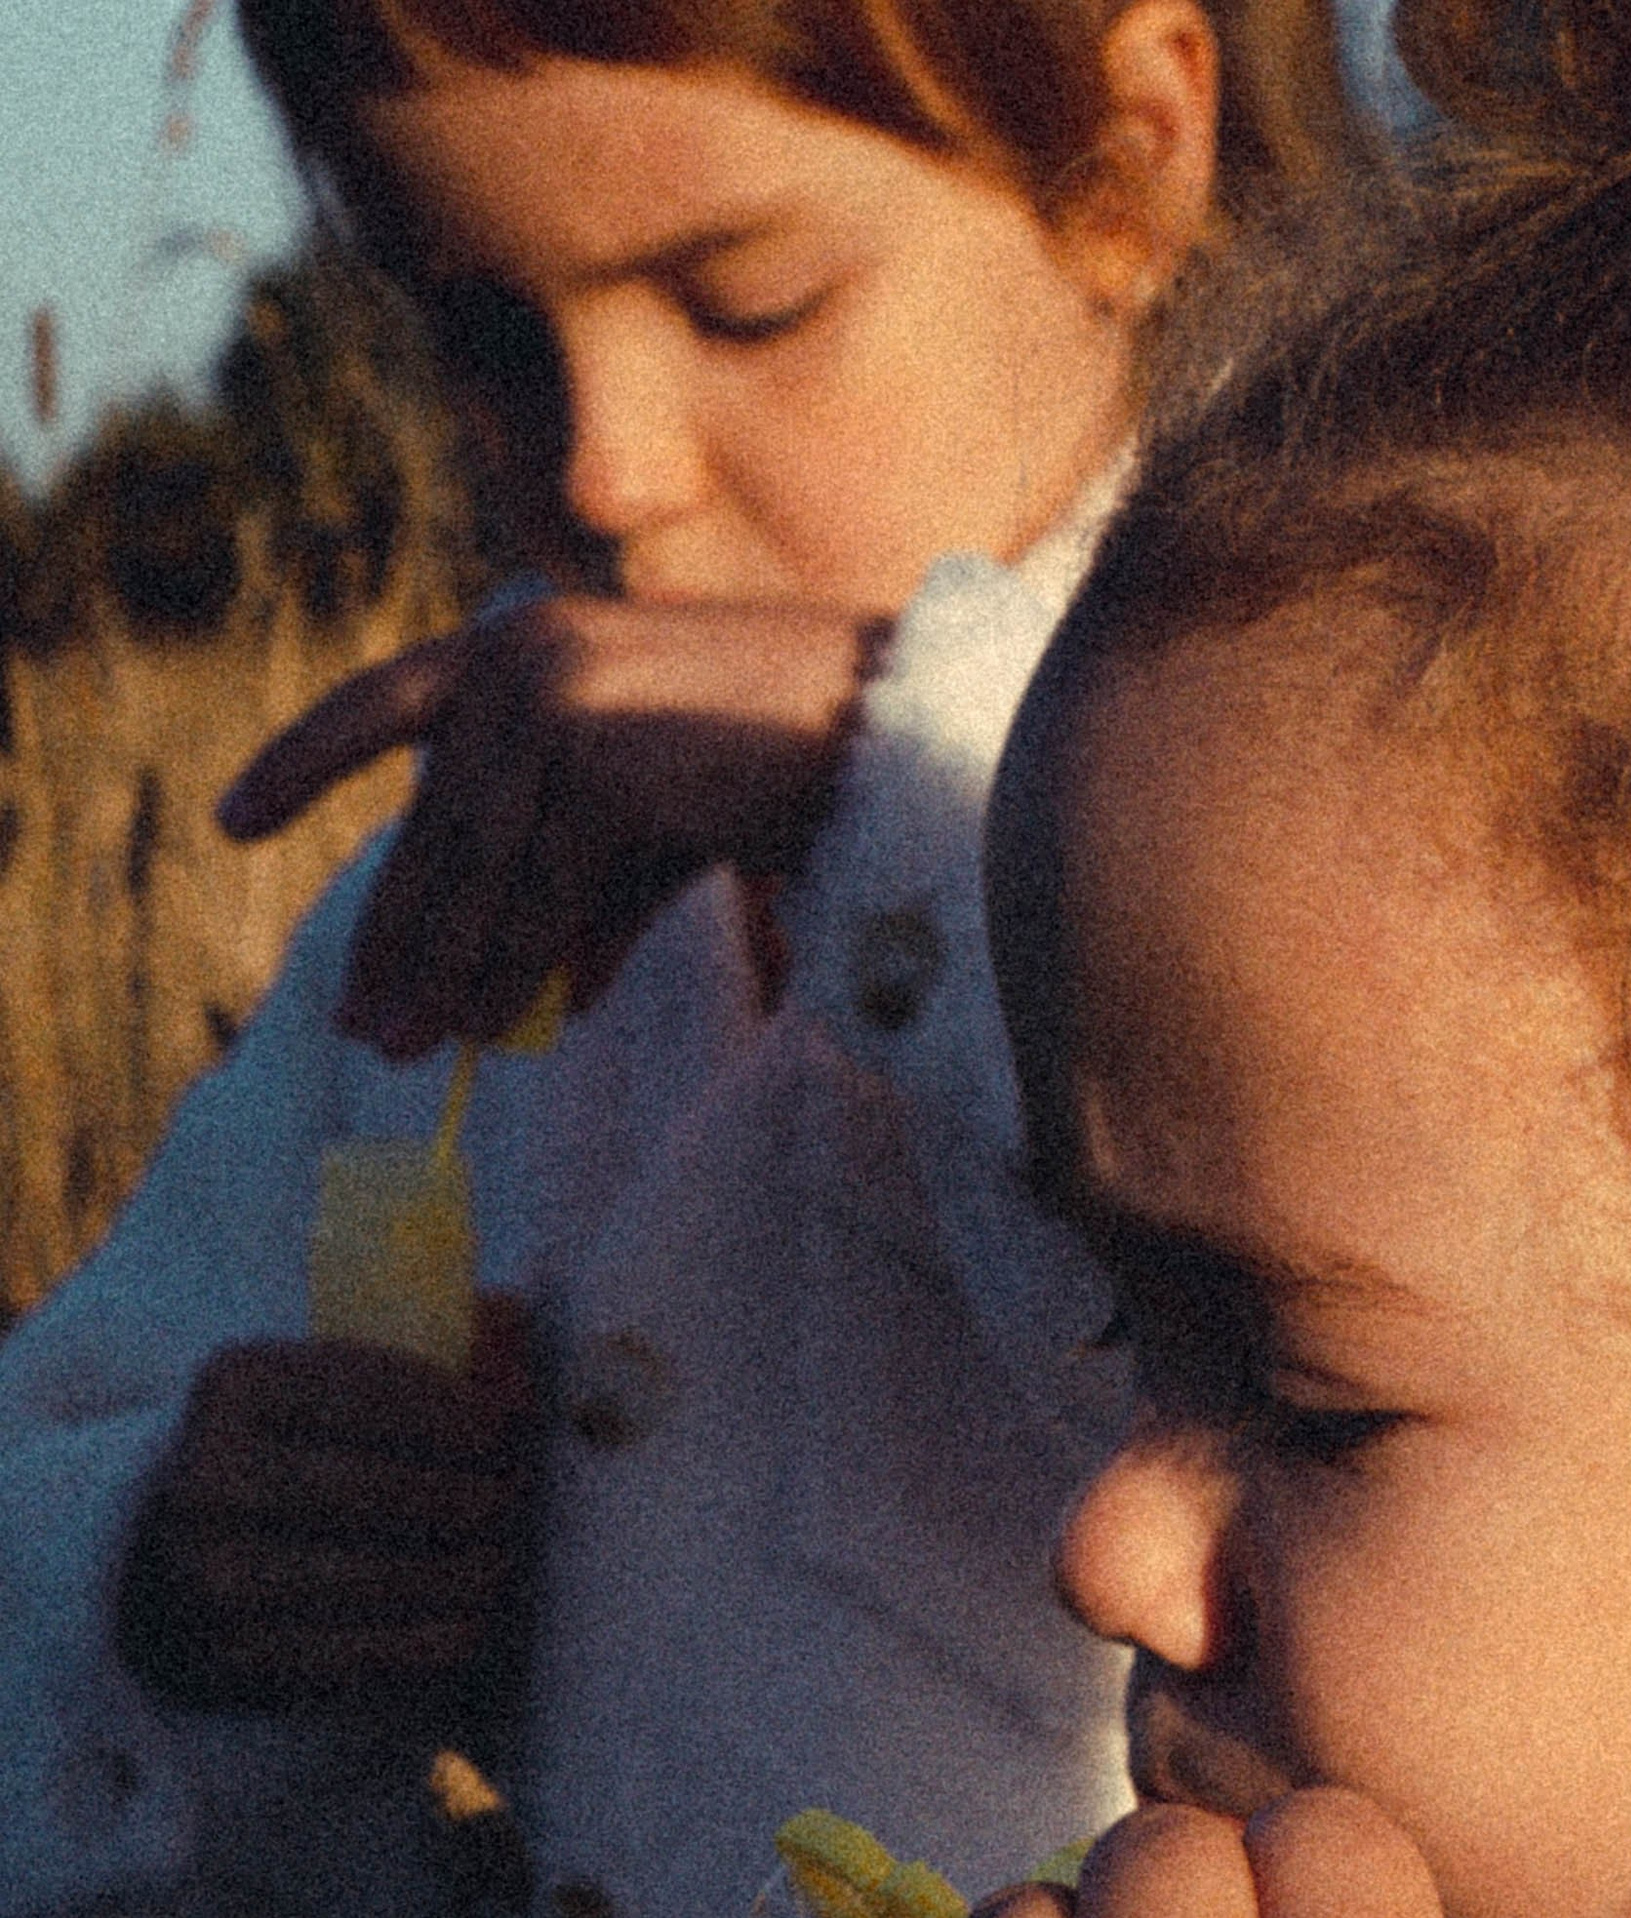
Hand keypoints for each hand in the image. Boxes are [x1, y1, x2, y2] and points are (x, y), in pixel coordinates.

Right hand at [116, 1309, 538, 1719]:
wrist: (166, 1564)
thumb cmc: (281, 1457)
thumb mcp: (326, 1386)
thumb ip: (424, 1351)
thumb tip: (514, 1317)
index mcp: (234, 1388)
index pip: (378, 1393)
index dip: (466, 1412)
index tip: (514, 1426)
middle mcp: (210, 1480)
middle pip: (387, 1491)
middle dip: (476, 1497)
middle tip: (516, 1502)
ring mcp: (215, 1576)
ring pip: (386, 1577)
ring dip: (470, 1572)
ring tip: (504, 1561)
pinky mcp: (235, 1659)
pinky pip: (368, 1653)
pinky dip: (438, 1636)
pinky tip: (472, 1619)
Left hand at [217, 596, 883, 1058]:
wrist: (885, 724)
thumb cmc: (782, 763)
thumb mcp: (657, 813)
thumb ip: (590, 883)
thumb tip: (548, 995)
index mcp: (524, 645)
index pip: (385, 704)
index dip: (303, 765)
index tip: (233, 823)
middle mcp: (527, 660)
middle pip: (433, 827)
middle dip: (395, 937)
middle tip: (359, 1021)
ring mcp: (564, 707)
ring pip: (481, 875)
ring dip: (450, 975)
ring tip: (415, 1046)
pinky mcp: (605, 768)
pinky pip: (543, 899)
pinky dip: (516, 972)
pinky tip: (500, 1028)